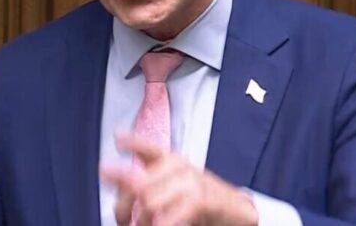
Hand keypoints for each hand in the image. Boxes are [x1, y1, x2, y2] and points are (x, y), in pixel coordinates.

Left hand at [99, 132, 257, 225]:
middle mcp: (180, 166)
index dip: (133, 142)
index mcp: (171, 162)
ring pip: (150, 200)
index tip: (118, 138)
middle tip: (123, 221)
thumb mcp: (173, 191)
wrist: (237, 212)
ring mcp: (193, 180)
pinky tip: (161, 225)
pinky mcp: (205, 198)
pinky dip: (162, 224)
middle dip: (123, 206)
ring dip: (141, 221)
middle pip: (137, 182)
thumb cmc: (201, 202)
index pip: (148, 148)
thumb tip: (121, 202)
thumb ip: (150, 189)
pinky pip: (172, 213)